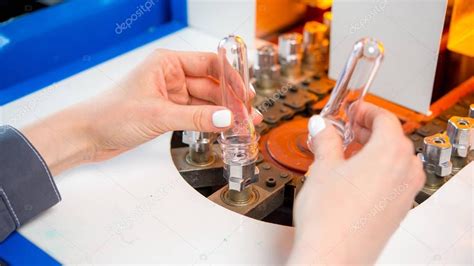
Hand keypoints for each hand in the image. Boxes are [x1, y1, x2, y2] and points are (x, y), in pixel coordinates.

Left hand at [23, 49, 261, 174]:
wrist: (88, 135)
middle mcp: (171, 76)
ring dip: (222, 113)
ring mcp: (170, 95)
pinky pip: (196, 115)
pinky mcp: (168, 112)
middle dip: (230, 100)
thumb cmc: (111, 114)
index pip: (209, 64)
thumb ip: (196, 118)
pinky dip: (209, 122)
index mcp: (167, 63)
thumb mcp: (158, 115)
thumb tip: (226, 118)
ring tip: (241, 125)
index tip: (245, 93)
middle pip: (210, 85)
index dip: (230, 78)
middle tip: (248, 115)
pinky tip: (223, 128)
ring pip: (205, 102)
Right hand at [288, 102, 424, 263]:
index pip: (385, 118)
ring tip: (346, 154)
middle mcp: (405, 171)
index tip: (351, 111)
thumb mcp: (323, 167)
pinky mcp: (398, 210)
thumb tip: (321, 126)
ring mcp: (405, 193)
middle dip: (367, 130)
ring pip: (395, 160)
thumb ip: (325, 140)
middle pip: (393, 138)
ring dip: (373, 150)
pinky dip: (378, 170)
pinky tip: (353, 178)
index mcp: (390, 152)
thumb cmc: (330, 217)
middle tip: (345, 129)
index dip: (365, 110)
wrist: (333, 256)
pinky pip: (394, 180)